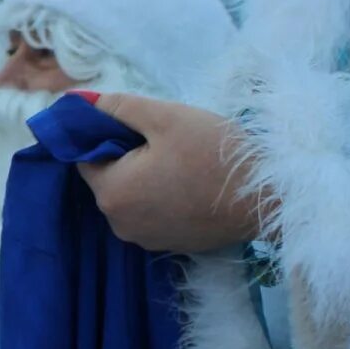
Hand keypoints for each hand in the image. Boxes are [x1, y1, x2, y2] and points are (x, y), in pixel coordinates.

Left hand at [76, 93, 266, 253]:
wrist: (266, 198)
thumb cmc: (213, 153)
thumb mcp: (164, 116)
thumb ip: (118, 107)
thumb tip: (83, 102)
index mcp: (111, 193)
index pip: (85, 158)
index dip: (105, 136)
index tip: (136, 124)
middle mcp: (119, 223)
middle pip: (108, 178)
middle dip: (127, 156)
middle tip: (164, 139)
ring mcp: (145, 239)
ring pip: (131, 197)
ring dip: (145, 177)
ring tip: (180, 160)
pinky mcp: (169, 246)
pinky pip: (152, 214)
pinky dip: (161, 197)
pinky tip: (190, 183)